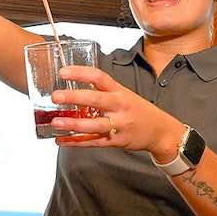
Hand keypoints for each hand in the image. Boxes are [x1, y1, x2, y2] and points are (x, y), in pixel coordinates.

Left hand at [50, 66, 184, 161]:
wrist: (161, 131)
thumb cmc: (138, 110)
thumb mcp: (124, 94)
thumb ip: (102, 91)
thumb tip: (73, 86)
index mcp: (119, 91)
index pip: (99, 77)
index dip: (80, 73)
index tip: (63, 72)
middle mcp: (119, 106)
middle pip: (95, 99)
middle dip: (74, 97)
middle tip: (55, 97)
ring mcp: (119, 125)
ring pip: (93, 125)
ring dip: (73, 124)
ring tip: (56, 122)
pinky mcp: (117, 142)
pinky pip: (93, 143)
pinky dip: (76, 143)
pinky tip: (62, 140)